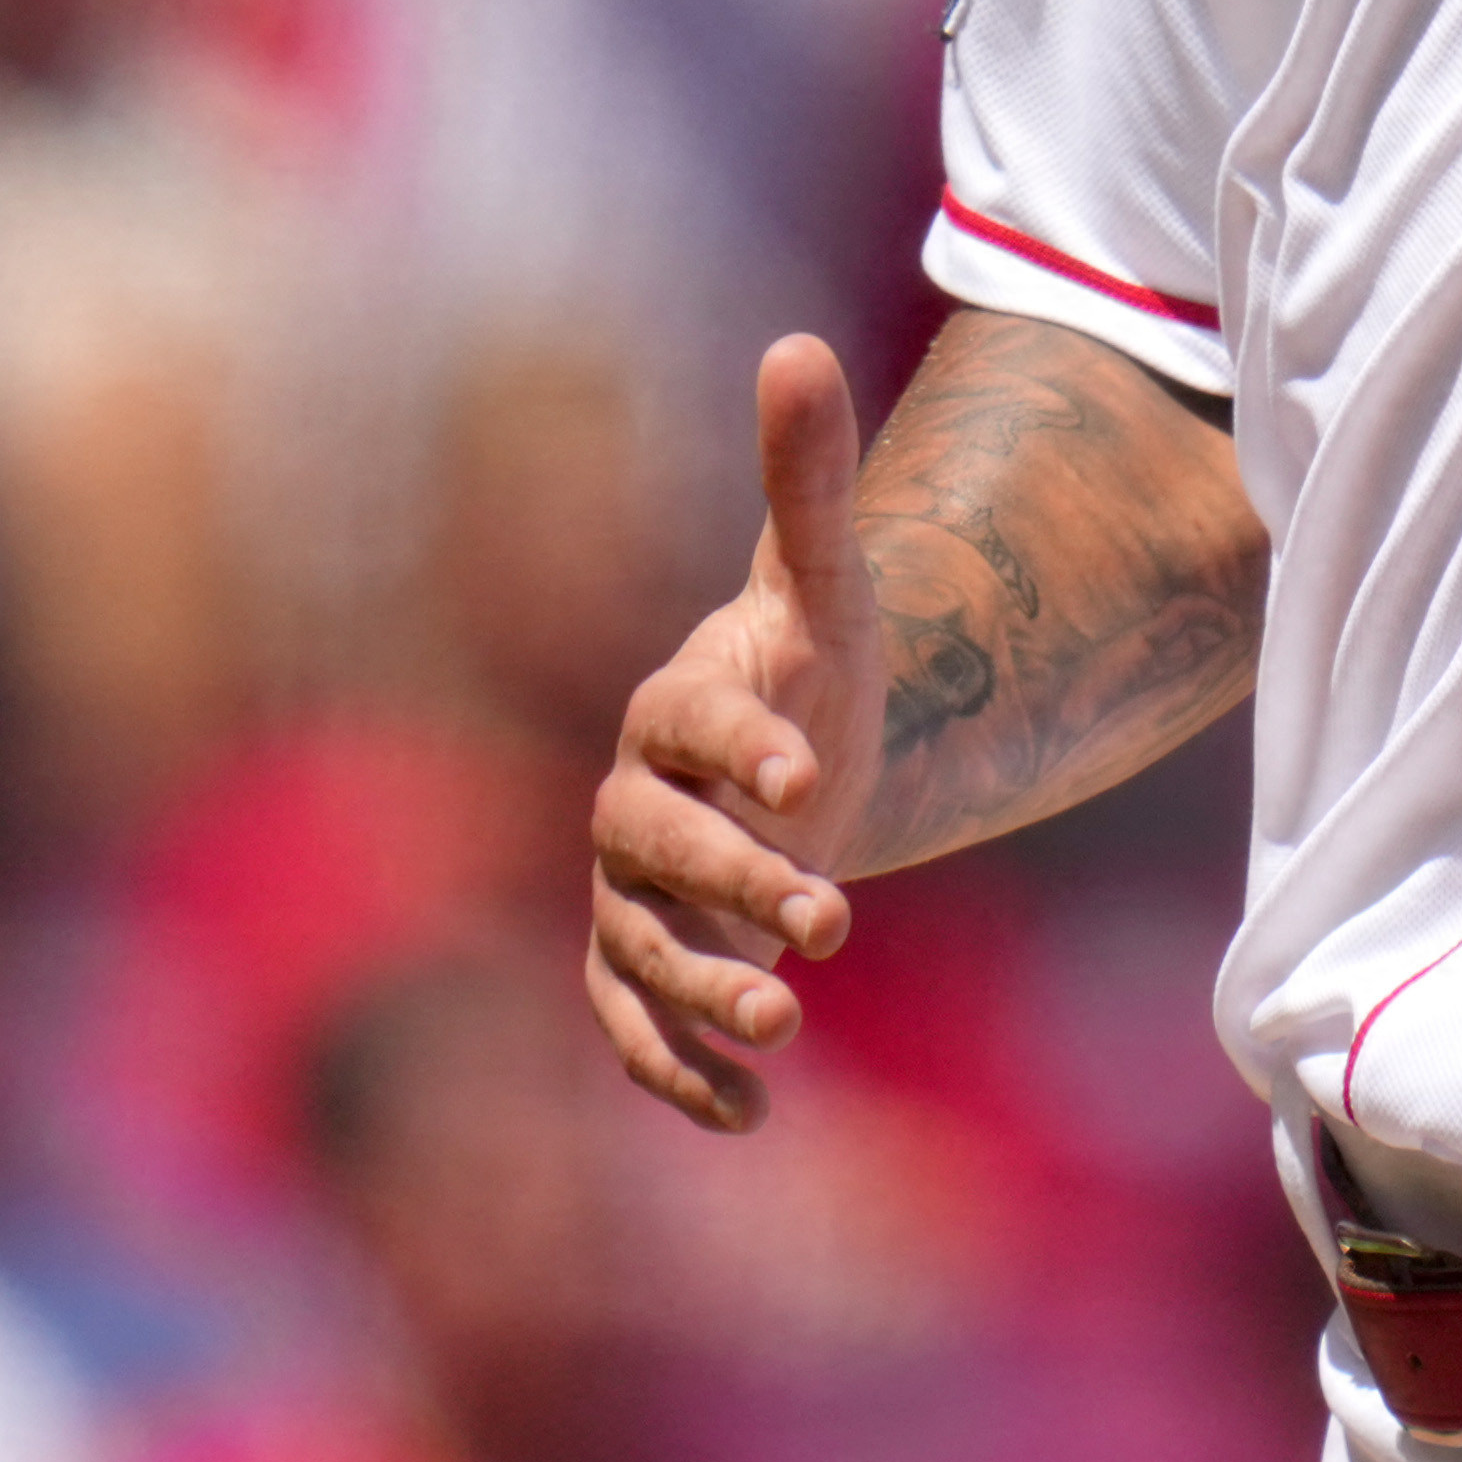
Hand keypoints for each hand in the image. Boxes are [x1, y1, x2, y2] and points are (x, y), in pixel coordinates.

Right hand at [582, 333, 881, 1132]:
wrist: (797, 762)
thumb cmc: (807, 669)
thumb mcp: (825, 582)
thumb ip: (806, 482)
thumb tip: (799, 344)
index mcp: (674, 710)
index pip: (687, 729)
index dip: (741, 751)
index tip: (814, 777)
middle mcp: (633, 807)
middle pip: (655, 851)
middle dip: (732, 887)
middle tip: (830, 920)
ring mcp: (631, 898)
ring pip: (637, 952)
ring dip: (704, 994)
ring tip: (791, 1021)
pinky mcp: (643, 972)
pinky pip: (635, 1030)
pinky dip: (682, 1074)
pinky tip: (754, 1117)